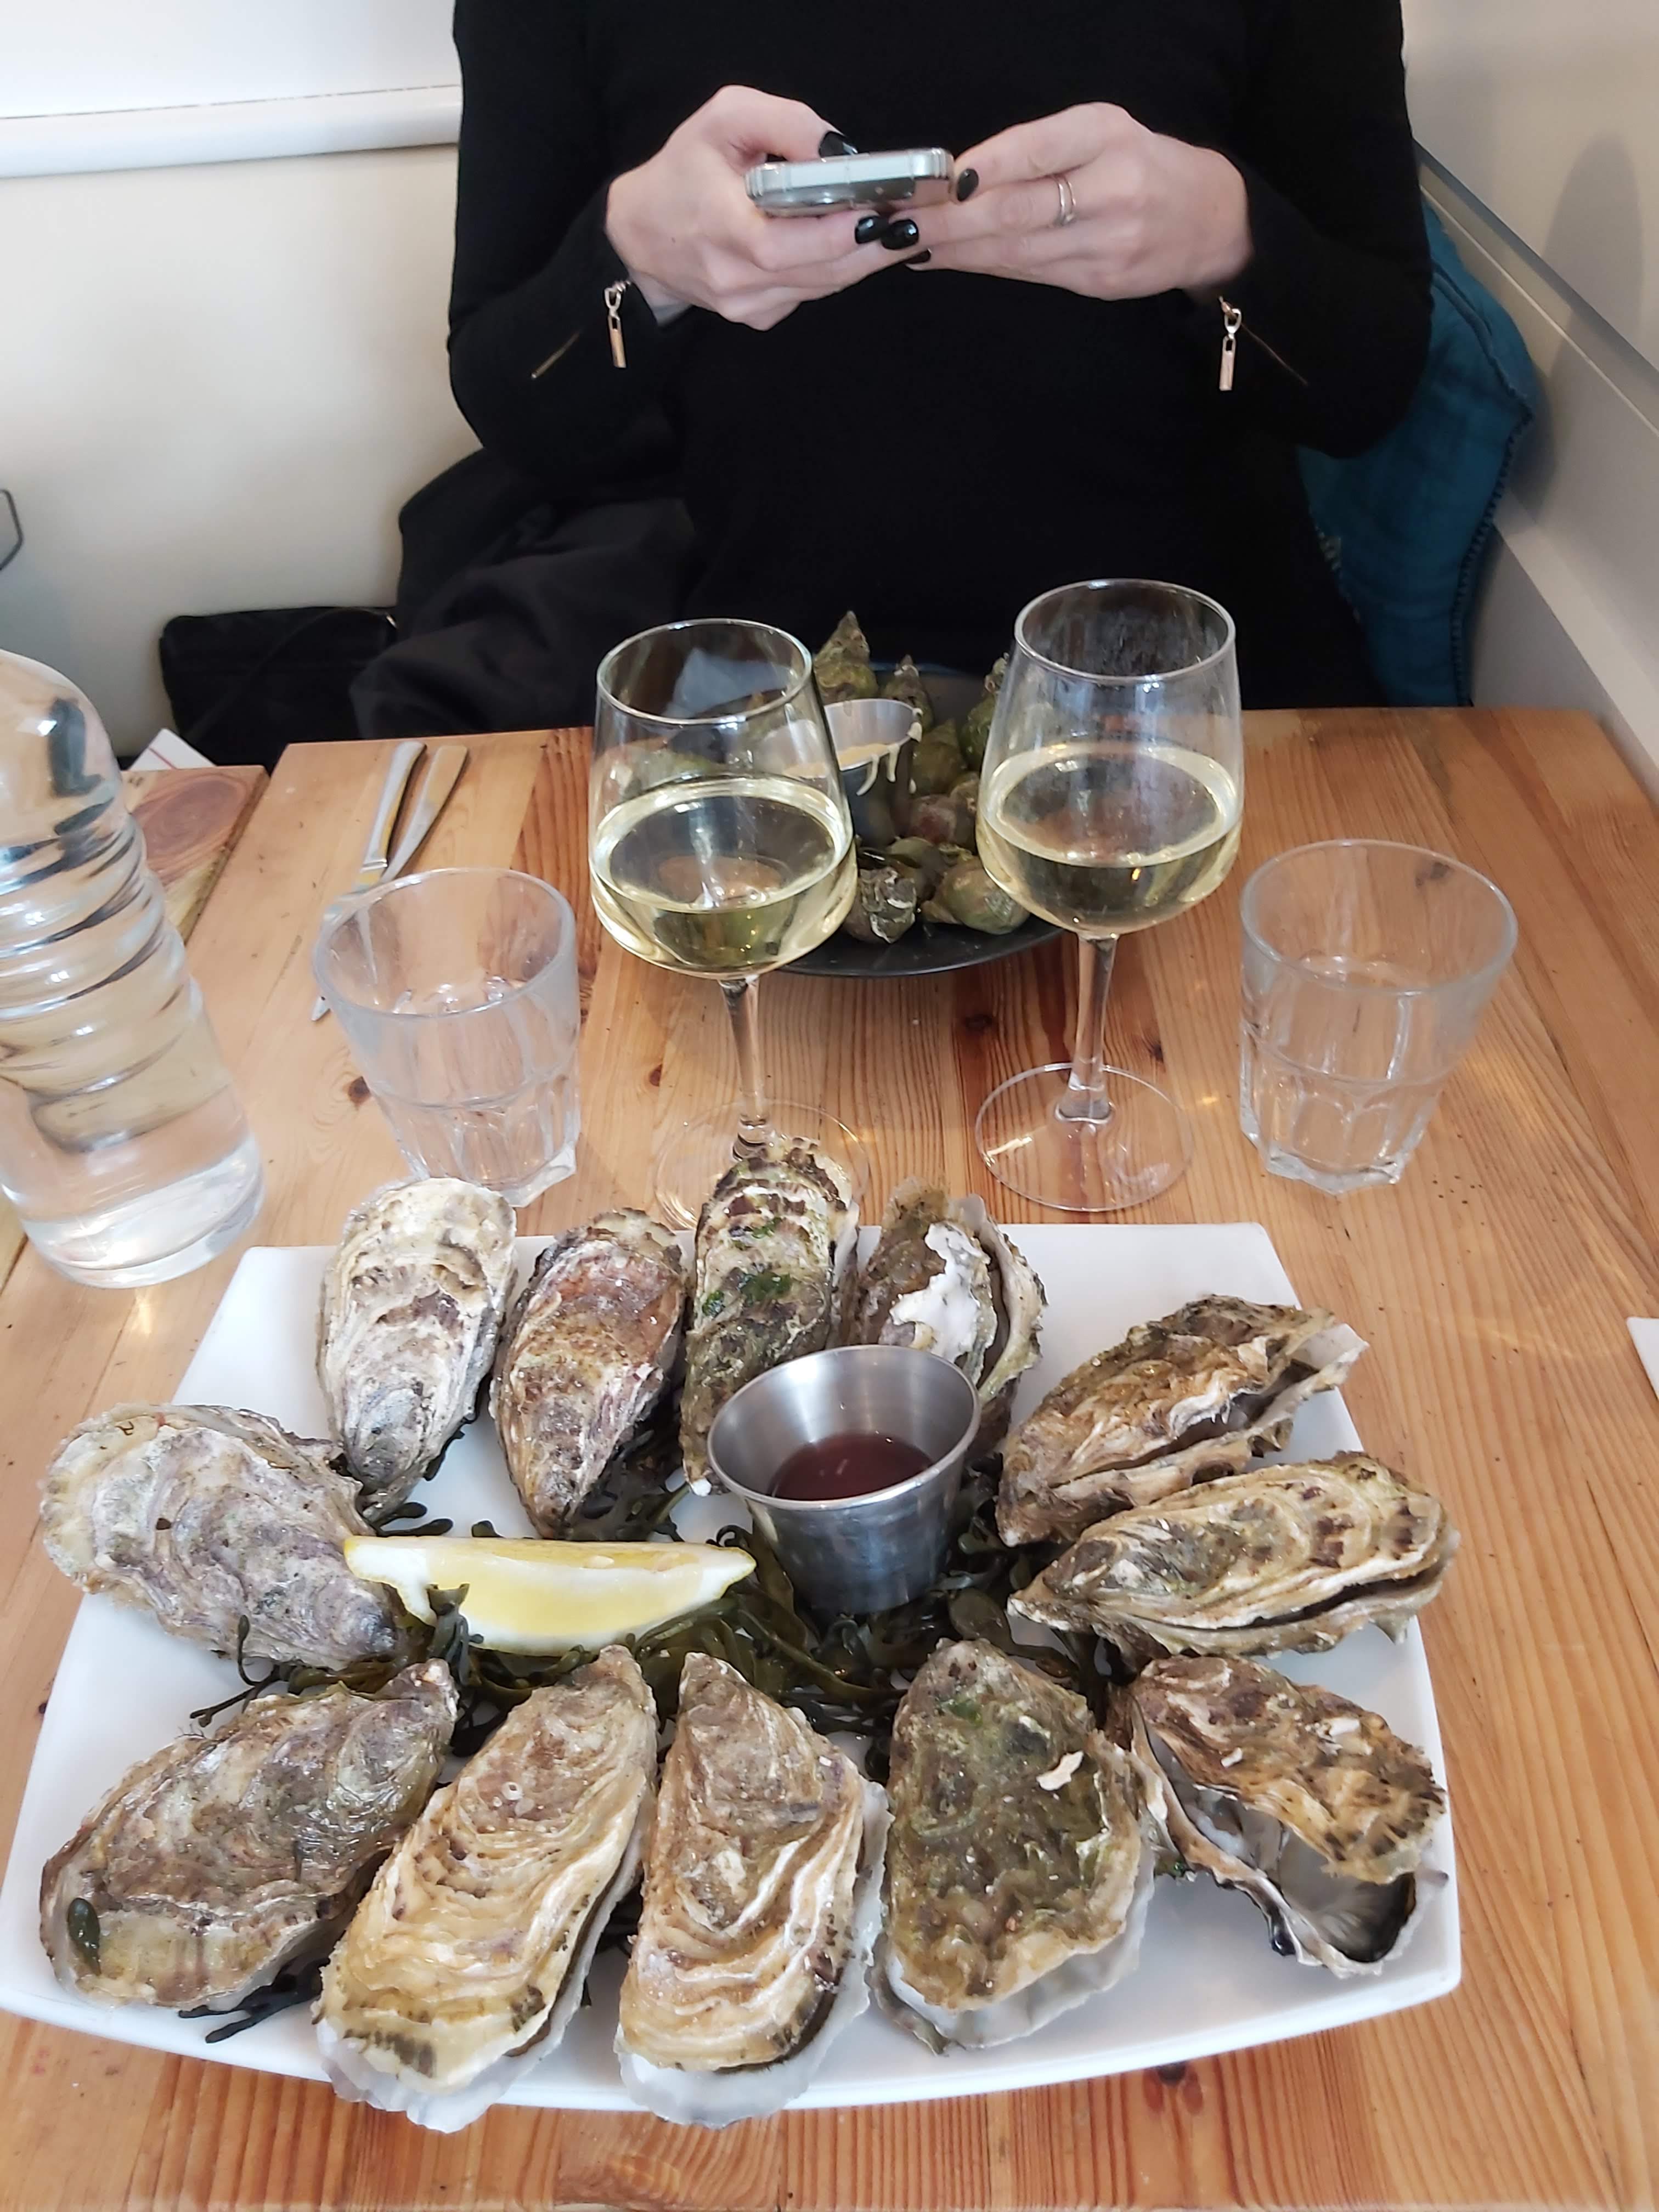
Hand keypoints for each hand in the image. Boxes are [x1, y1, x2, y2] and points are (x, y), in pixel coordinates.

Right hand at [605, 86, 897, 330]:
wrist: (643, 235)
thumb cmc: (684, 170)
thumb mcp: (724, 118)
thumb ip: (784, 123)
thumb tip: (838, 152)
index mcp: (719, 227)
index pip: (782, 244)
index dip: (835, 234)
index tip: (879, 213)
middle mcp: (734, 278)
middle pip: (818, 271)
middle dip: (871, 246)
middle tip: (913, 221)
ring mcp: (746, 306)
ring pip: (822, 287)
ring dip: (864, 260)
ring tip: (900, 229)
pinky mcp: (757, 318)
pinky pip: (809, 294)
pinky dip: (835, 269)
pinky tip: (852, 245)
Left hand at [909, 105, 1251, 299]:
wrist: (1207, 219)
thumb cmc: (1137, 163)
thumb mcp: (1098, 131)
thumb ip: (1036, 148)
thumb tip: (958, 179)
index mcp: (1106, 137)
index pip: (1035, 150)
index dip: (982, 169)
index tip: (936, 184)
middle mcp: (1110, 191)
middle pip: (1015, 212)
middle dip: (950, 222)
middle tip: (898, 225)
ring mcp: (1107, 244)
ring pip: (1015, 251)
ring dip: (956, 250)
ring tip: (909, 244)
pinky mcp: (1101, 284)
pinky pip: (1030, 273)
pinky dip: (983, 267)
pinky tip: (947, 260)